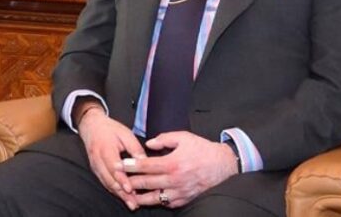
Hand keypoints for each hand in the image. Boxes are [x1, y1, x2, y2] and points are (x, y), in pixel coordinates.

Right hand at [77, 107, 145, 210]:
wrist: (92, 126)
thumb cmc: (110, 129)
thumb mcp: (125, 134)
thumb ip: (135, 148)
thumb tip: (146, 162)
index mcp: (105, 149)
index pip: (113, 167)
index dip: (122, 179)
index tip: (130, 189)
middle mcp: (98, 160)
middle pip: (110, 180)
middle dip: (122, 193)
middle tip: (134, 202)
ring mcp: (95, 167)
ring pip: (107, 184)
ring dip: (119, 195)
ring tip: (131, 203)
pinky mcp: (96, 170)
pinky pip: (105, 183)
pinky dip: (114, 191)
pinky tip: (124, 197)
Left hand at [120, 132, 238, 207]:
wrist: (222, 166)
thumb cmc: (203, 150)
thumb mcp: (184, 137)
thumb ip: (165, 139)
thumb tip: (149, 144)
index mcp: (173, 163)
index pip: (146, 165)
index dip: (130, 165)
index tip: (119, 164)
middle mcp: (174, 179)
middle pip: (146, 182)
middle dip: (129, 181)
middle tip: (117, 178)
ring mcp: (179, 192)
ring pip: (153, 197)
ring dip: (138, 196)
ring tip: (127, 194)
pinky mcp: (183, 200)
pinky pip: (165, 203)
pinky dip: (155, 201)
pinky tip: (147, 198)